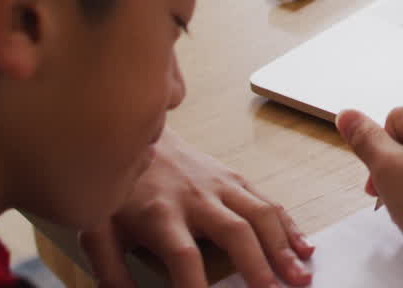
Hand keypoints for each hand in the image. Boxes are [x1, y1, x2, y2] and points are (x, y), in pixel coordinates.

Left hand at [79, 128, 314, 287]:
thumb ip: (109, 268)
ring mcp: (220, 185)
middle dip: (258, 264)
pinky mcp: (234, 179)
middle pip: (235, 232)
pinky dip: (289, 225)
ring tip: (301, 274)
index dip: (194, 285)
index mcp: (160, 214)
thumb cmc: (120, 186)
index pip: (182, 256)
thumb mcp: (98, 227)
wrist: (137, 130)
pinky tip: (303, 246)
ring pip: (260, 214)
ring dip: (283, 246)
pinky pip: (268, 201)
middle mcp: (196, 198)